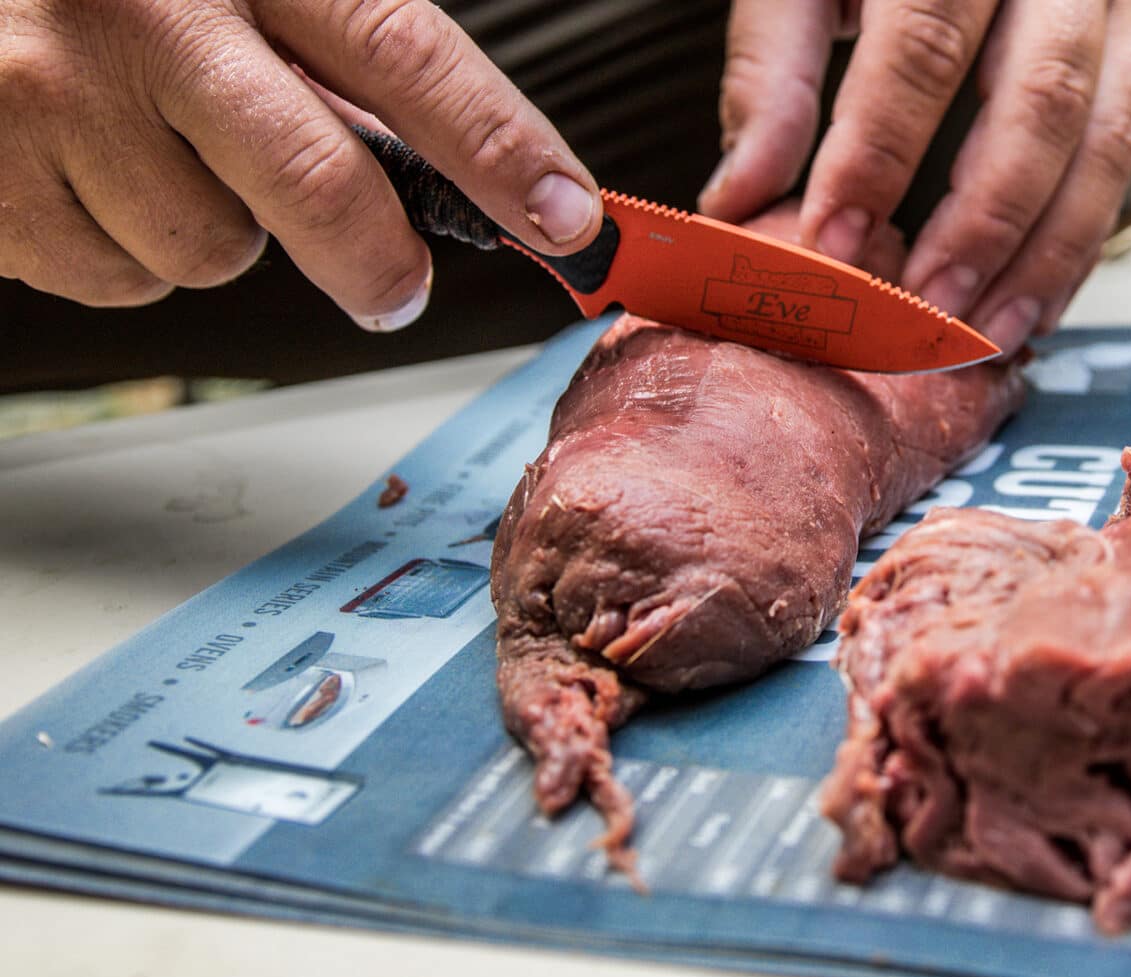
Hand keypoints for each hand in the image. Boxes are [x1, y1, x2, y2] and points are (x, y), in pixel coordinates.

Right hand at [0, 0, 600, 329]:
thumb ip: (324, 48)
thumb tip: (445, 164)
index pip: (405, 55)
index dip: (500, 148)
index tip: (569, 219)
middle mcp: (145, 12)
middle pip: (319, 186)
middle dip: (378, 261)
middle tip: (396, 287)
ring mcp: (54, 97)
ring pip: (213, 252)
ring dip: (215, 232)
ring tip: (150, 151)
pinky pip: (121, 281)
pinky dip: (122, 251)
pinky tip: (85, 174)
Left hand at [699, 0, 1130, 354]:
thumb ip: (770, 73)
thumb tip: (741, 199)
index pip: (922, 46)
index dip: (879, 153)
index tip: (835, 242)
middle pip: (1040, 99)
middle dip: (984, 222)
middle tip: (927, 306)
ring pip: (1105, 136)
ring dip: (1047, 251)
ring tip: (986, 331)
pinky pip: (1127, 149)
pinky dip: (1081, 239)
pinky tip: (1034, 303)